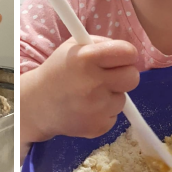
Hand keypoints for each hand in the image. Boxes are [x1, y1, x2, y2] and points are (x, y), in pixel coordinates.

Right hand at [21, 36, 138, 141]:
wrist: (38, 104)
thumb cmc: (59, 71)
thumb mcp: (73, 47)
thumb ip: (101, 44)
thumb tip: (127, 53)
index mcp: (86, 58)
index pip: (128, 52)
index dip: (126, 54)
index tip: (119, 58)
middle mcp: (92, 83)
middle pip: (133, 77)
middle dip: (123, 75)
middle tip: (108, 77)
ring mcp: (96, 108)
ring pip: (122, 98)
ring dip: (111, 96)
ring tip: (90, 94)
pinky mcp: (98, 127)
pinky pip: (114, 116)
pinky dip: (104, 112)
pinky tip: (87, 108)